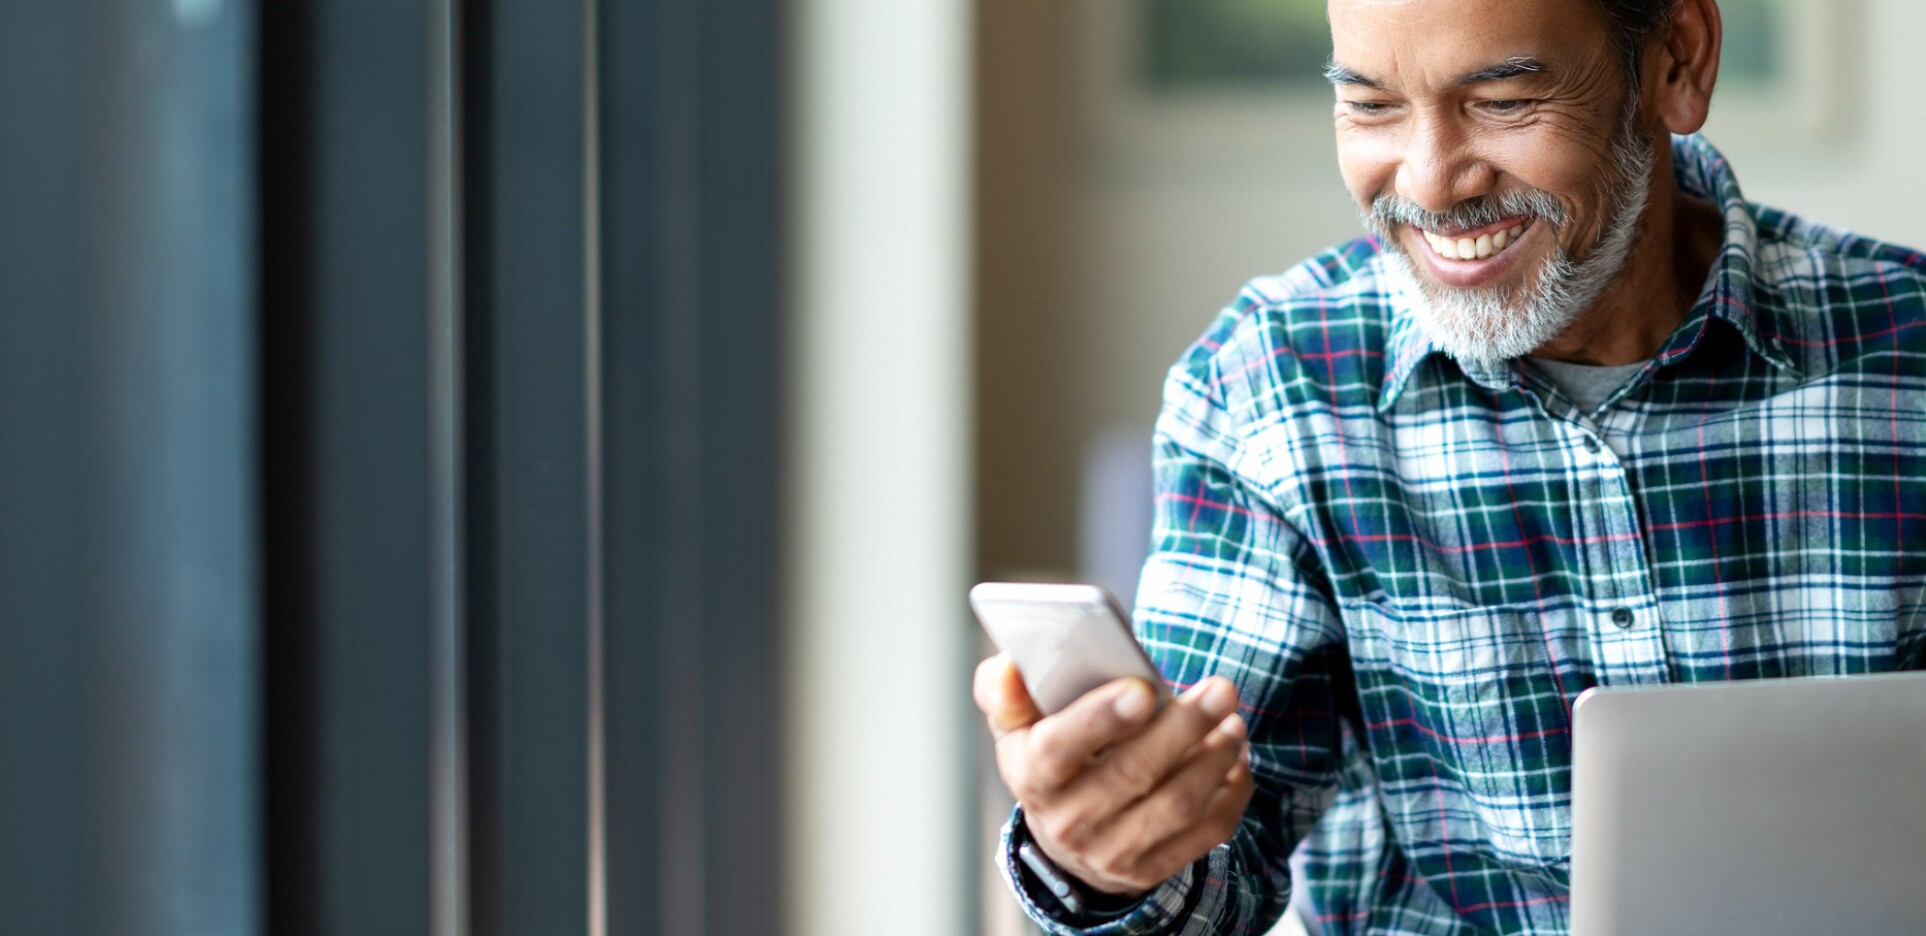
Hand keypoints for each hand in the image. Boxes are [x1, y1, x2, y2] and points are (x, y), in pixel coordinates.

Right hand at [973, 653, 1253, 898]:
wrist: (1065, 833)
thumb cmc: (1048, 756)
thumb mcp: (1016, 724)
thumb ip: (1005, 690)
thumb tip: (1009, 668)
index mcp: (1031, 776)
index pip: (1059, 749)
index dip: (1100, 719)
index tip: (1142, 689)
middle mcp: (1068, 821)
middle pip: (1132, 773)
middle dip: (1183, 728)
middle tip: (1220, 688)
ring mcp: (1112, 851)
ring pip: (1176, 804)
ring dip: (1214, 758)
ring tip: (1232, 719)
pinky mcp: (1151, 868)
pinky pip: (1205, 833)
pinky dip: (1231, 792)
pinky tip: (1236, 756)